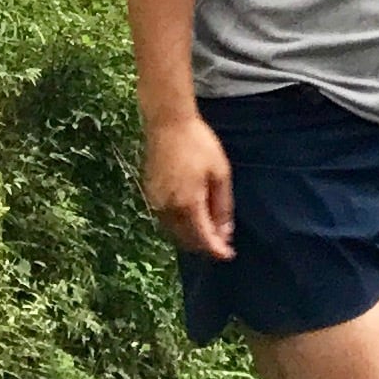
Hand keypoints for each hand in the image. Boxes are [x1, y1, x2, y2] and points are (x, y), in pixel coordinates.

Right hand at [142, 113, 233, 259]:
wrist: (168, 123)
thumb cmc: (199, 144)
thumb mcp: (220, 173)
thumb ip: (222, 206)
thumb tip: (225, 232)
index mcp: (188, 204)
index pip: (203, 239)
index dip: (216, 250)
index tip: (228, 255)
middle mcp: (168, 209)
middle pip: (187, 241)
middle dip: (205, 246)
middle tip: (222, 244)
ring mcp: (156, 203)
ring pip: (174, 233)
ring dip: (191, 238)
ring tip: (209, 232)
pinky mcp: (149, 195)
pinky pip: (165, 221)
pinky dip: (179, 226)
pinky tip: (191, 219)